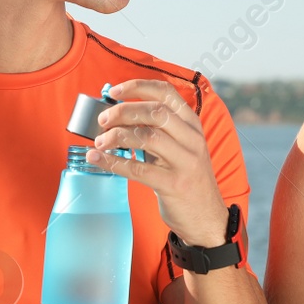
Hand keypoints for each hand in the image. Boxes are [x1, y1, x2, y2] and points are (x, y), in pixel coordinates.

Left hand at [85, 78, 229, 246]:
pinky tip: (98, 158)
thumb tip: (118, 115)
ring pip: (147, 137)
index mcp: (192, 124)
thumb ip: (158, 130)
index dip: (138, 87)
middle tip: (102, 119)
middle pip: (155, 112)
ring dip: (117, 136)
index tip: (114, 91)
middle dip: (123, 111)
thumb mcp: (181, 147)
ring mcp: (185, 162)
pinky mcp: (173, 184)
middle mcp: (192, 139)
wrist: (206, 217)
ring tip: (99, 141)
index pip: (166, 93)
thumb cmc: (186, 178)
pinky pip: (138, 169)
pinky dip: (114, 162)